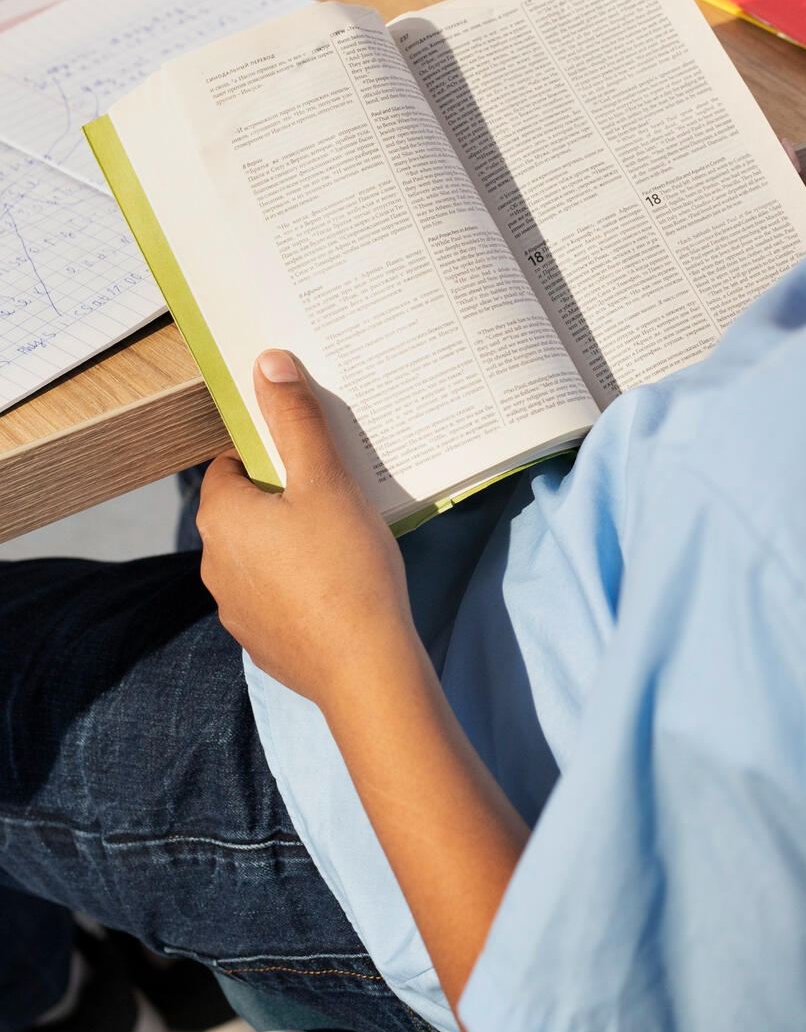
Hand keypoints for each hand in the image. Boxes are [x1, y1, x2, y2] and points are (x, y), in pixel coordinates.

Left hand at [197, 350, 418, 706]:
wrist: (365, 669)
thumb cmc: (346, 567)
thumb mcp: (327, 481)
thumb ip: (296, 420)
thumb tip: (267, 362)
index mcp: (221, 516)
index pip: (231, 464)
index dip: (273, 453)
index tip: (314, 456)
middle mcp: (214, 562)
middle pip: (248, 509)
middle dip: (287, 497)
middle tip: (339, 492)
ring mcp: (235, 608)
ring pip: (263, 555)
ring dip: (293, 543)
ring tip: (346, 540)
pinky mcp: (261, 641)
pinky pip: (277, 597)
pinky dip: (301, 586)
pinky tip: (342, 586)